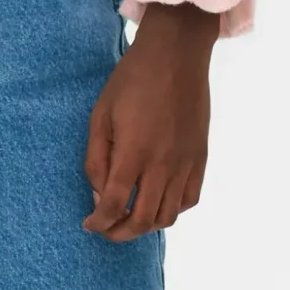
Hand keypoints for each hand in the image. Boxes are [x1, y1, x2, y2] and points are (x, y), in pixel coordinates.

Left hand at [82, 2, 216, 240]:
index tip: (89, 224)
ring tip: (130, 219)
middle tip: (106, 229)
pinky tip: (157, 201)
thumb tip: (100, 194)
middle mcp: (162, 164)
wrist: (176, 56)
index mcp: (133, 152)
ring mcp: (185, 163)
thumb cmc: (131, 81)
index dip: (98, 222)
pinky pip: (189, 200)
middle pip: (142, 220)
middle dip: (119, 233)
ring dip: (146, 226)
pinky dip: (172, 210)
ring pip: (168, 216)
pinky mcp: (200, 158)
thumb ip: (96, 159)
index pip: (114, 206)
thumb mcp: (101, 115)